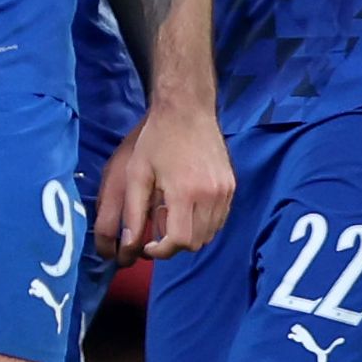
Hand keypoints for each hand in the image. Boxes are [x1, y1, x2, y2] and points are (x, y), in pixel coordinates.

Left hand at [93, 110, 235, 261]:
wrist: (187, 110)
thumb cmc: (157, 139)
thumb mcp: (137, 174)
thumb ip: (133, 212)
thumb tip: (130, 245)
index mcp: (186, 192)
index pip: (180, 241)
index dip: (161, 251)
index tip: (148, 245)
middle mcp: (211, 195)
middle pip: (196, 242)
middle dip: (174, 243)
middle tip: (157, 225)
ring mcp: (225, 191)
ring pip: (210, 233)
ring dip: (189, 234)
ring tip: (171, 213)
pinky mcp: (231, 186)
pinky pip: (219, 219)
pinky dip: (203, 222)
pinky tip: (186, 206)